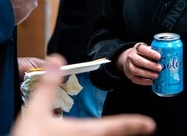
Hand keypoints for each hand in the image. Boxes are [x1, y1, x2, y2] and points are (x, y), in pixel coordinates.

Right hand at [12, 54, 155, 135]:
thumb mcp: (36, 109)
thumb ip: (48, 84)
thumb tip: (57, 59)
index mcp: (82, 131)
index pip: (114, 126)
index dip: (133, 124)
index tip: (150, 124)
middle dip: (128, 131)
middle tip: (143, 127)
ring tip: (122, 132)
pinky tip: (93, 135)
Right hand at [117, 43, 161, 85]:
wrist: (130, 60)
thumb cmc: (142, 55)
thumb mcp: (147, 50)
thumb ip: (154, 53)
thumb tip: (167, 58)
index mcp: (137, 48)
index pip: (142, 49)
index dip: (150, 53)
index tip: (159, 56)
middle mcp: (131, 56)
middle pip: (138, 61)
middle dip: (150, 65)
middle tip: (160, 68)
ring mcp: (129, 66)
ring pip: (136, 70)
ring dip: (147, 74)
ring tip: (156, 75)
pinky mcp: (129, 75)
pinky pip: (136, 79)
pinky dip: (144, 81)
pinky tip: (151, 81)